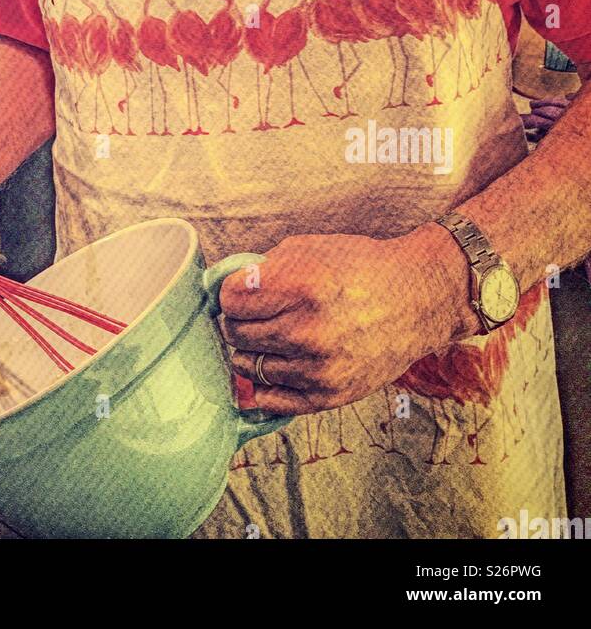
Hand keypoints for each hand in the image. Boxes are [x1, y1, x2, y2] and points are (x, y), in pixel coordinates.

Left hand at [219, 228, 468, 416]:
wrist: (419, 298)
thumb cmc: (362, 266)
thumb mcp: (309, 248)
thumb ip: (265, 268)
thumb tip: (229, 289)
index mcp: (300, 287)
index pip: (230, 300)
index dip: (229, 293)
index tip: (237, 292)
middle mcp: (307, 331)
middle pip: (236, 334)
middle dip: (235, 321)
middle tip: (248, 315)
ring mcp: (318, 368)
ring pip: (250, 366)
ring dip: (250, 350)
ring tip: (265, 336)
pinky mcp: (330, 395)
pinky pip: (274, 399)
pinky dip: (263, 385)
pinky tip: (269, 365)